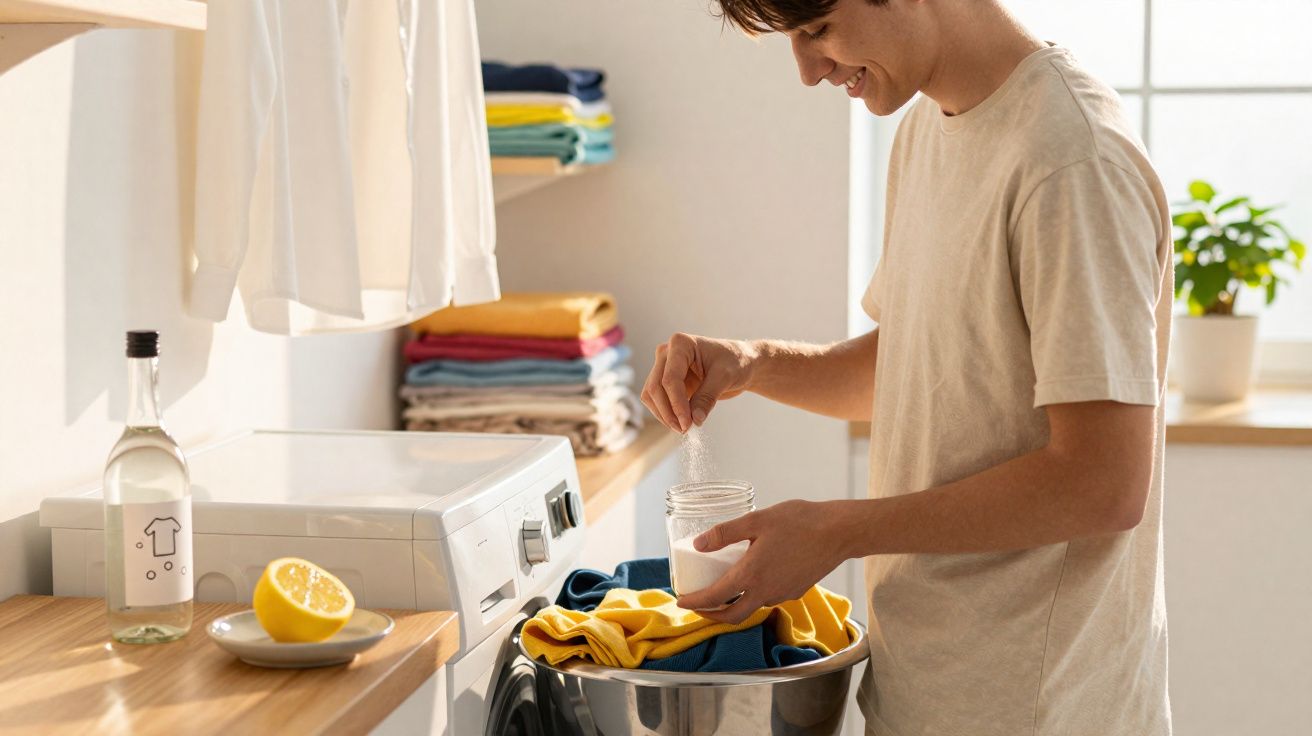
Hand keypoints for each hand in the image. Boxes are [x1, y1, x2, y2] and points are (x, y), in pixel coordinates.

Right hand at [641, 333, 757, 431]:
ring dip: (664, 415)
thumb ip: (707, 397)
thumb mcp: (725, 377)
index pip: (670, 378)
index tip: (687, 424)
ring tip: (684, 428)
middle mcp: (667, 353)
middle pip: (655, 387)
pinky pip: (657, 400)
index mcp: (680, 343)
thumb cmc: (735, 362)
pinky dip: (666, 413)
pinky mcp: (666, 381)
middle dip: (668, 412)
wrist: (740, 363)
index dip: (676, 404)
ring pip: (651, 395)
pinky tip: (682, 422)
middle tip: (685, 429)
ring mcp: (664, 367)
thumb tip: (694, 420)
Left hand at [675, 500, 848, 623]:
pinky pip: (768, 599)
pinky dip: (752, 596)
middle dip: (710, 616)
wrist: (839, 532)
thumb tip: (697, 544)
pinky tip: (751, 579)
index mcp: (751, 576)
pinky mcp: (795, 592)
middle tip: (697, 606)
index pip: (715, 598)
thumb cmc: (799, 522)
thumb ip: (725, 533)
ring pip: (751, 608)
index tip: (680, 601)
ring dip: (732, 606)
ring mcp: (782, 595)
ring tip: (720, 591)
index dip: (694, 602)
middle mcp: (765, 592)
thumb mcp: (757, 520)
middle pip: (732, 617)